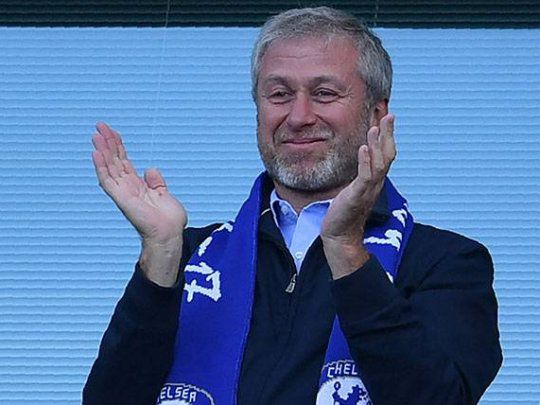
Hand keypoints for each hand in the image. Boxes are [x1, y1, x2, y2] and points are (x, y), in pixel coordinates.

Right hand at [92, 122, 187, 285]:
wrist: (169, 234)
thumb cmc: (168, 220)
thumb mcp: (164, 194)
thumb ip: (156, 181)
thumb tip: (150, 169)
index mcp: (137, 185)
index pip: (124, 162)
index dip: (118, 146)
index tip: (112, 132)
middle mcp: (127, 187)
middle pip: (114, 160)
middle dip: (107, 143)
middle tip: (100, 125)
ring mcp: (123, 192)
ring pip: (109, 167)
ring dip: (102, 150)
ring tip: (96, 134)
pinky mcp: (121, 198)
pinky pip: (108, 180)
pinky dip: (101, 167)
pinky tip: (96, 153)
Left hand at [321, 114, 395, 278]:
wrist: (340, 236)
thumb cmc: (345, 212)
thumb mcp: (354, 188)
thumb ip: (359, 174)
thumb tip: (360, 160)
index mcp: (375, 180)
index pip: (386, 154)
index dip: (387, 136)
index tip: (386, 117)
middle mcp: (375, 184)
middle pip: (388, 155)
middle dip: (389, 135)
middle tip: (390, 115)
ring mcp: (368, 190)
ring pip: (379, 164)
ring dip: (377, 145)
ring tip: (376, 127)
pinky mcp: (357, 196)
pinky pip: (365, 177)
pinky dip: (365, 162)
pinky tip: (363, 148)